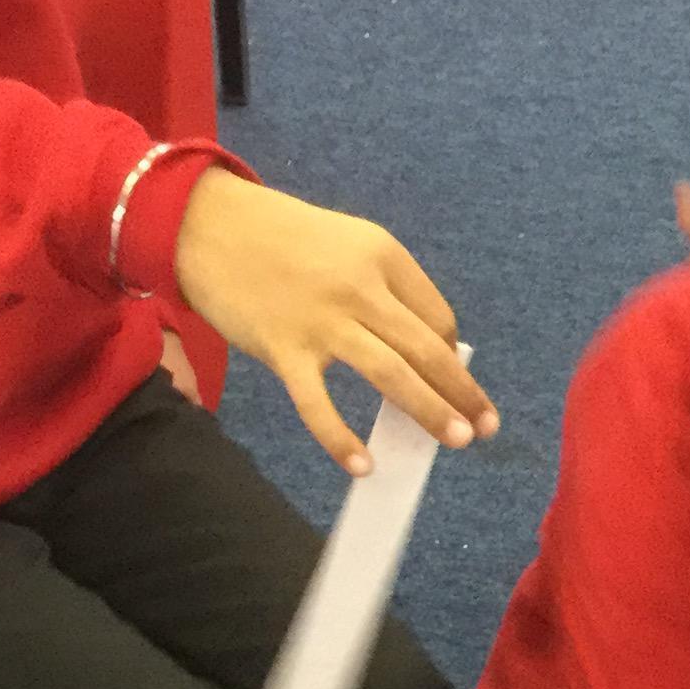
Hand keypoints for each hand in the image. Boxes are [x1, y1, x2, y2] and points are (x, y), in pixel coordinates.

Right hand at [171, 170, 498, 475]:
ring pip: (390, 374)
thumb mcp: (345, 244)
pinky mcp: (283, 348)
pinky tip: (364, 465)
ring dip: (429, 411)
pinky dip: (341, 439)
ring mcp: (321, 320)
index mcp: (382, 255)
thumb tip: (420, 347)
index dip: (449, 355)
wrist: (206, 222)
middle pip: (425, 349)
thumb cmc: (279, 238)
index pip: (435, 317)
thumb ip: (382, 288)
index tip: (449, 380)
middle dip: (462, 392)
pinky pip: (319, 404)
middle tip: (483, 427)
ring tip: (455, 440)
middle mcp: (360, 287)